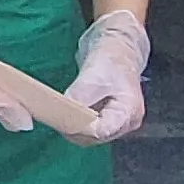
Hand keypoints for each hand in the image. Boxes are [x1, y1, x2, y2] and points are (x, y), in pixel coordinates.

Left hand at [66, 10, 149, 141]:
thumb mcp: (93, 75)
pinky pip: (88, 126)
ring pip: (89, 134)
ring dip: (72, 126)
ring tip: (58, 113)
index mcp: (129, 112)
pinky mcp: (106, 118)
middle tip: (55, 116)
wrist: (118, 46)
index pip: (102, 131)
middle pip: (95, 137)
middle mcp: (126, 122)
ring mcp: (116, 122)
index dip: (80, 128)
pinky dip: (75, 121)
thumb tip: (61, 115)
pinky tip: (65, 112)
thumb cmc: (112, 57)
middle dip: (74, 128)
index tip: (63, 120)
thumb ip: (78, 97)